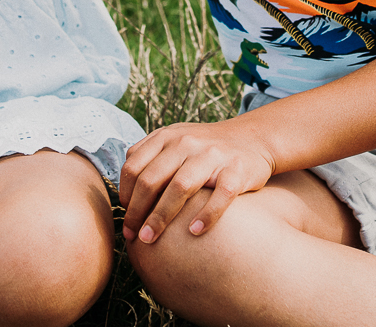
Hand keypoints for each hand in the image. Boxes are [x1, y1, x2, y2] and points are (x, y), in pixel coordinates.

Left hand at [120, 119, 275, 243]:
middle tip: (133, 236)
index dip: (125, 194)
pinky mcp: (236, 170)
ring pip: (180, 187)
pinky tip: (194, 231)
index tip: (126, 217)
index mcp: (167, 137)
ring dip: (161, 217)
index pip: (133, 166)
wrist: (253, 138)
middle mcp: (187, 142)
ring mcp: (212, 155)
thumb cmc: (205, 149)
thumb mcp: (175, 141)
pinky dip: (206, 215)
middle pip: (151, 180)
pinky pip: (219, 195)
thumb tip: (122, 194)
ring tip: (150, 239)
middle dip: (137, 212)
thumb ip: (149, 157)